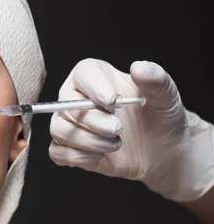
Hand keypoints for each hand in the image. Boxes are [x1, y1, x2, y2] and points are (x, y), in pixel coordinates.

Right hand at [49, 58, 213, 202]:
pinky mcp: (70, 148)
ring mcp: (72, 124)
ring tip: (115, 144)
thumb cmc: (160, 117)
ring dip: (87, 141)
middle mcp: (78, 98)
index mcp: (98, 77)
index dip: (93, 86)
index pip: (83, 73)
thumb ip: (155, 79)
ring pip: (58, 129)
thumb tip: (139, 67)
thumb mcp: (166, 96)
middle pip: (66, 105)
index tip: (111, 100)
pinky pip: (58, 152)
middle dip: (92, 120)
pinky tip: (100, 156)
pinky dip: (78, 157)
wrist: (162, 150)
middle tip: (117, 128)